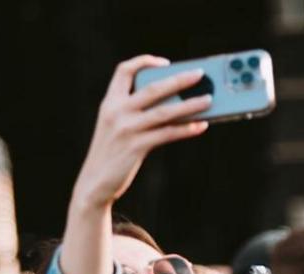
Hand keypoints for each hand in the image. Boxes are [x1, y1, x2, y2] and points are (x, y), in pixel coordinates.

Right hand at [71, 56, 212, 213]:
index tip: (165, 63)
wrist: (94, 182)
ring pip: (164, 111)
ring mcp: (126, 129)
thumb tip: (176, 105)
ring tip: (208, 100)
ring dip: (190, 105)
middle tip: (200, 74)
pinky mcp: (136, 147)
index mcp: (109, 102)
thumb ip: (137, 113)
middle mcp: (116, 112)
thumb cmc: (112, 153)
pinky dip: (186, 129)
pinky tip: (200, 126)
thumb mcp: (116, 126)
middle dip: (179, 79)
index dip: (144, 62)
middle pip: (152, 88)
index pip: (124, 70)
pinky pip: (167, 134)